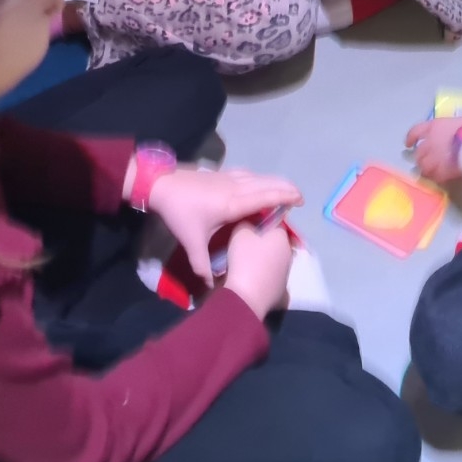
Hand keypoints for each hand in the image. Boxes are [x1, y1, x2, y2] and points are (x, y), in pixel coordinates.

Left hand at [150, 167, 301, 282]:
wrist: (161, 184)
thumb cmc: (179, 212)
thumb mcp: (191, 241)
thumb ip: (202, 265)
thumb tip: (211, 287)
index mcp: (233, 203)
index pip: (266, 197)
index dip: (285, 197)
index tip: (300, 201)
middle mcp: (236, 188)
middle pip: (268, 184)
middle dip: (286, 188)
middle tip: (299, 198)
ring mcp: (229, 178)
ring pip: (259, 177)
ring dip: (274, 182)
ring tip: (285, 191)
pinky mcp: (222, 174)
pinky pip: (248, 175)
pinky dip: (260, 179)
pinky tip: (260, 183)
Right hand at [222, 222, 293, 317]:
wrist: (247, 297)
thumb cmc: (244, 260)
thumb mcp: (240, 233)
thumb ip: (247, 224)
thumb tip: (252, 226)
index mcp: (282, 237)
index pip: (276, 223)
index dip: (263, 224)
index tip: (250, 229)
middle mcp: (289, 254)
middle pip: (276, 243)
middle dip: (263, 243)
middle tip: (245, 247)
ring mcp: (286, 273)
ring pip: (274, 261)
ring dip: (264, 261)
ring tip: (246, 265)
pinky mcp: (281, 290)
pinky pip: (271, 277)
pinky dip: (263, 276)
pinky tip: (250, 280)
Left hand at [405, 115, 461, 183]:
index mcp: (434, 127)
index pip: (415, 131)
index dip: (411, 138)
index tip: (408, 143)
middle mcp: (430, 142)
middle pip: (419, 152)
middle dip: (420, 157)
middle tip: (424, 161)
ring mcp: (435, 158)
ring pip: (424, 166)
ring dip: (426, 169)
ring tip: (430, 171)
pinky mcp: (442, 171)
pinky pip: (435, 177)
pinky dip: (437, 178)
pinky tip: (440, 178)